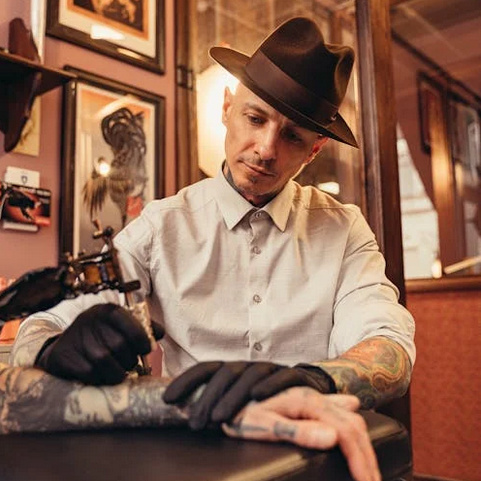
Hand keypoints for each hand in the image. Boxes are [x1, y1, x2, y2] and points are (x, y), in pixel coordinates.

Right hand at [34, 303, 163, 384]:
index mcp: (108, 311)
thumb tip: (160, 334)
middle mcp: (90, 320)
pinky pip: (89, 373)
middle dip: (129, 359)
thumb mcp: (120, 324)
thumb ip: (143, 327)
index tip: (145, 349)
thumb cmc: (102, 334)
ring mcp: (76, 338)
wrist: (65, 345)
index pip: (132, 325)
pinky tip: (102, 376)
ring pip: (105, 361)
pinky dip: (100, 379)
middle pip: (120, 346)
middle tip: (129, 363)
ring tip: (119, 372)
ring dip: (117, 372)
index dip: (143, 341)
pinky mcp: (65, 357)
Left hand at [162, 361, 335, 429]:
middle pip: (226, 373)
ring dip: (233, 395)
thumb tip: (186, 416)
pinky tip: (258, 396)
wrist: (311, 388)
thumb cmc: (269, 397)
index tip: (167, 399)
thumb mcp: (241, 399)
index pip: (206, 369)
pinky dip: (270, 385)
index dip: (186, 381)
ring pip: (250, 375)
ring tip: (219, 418)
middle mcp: (249, 366)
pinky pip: (284, 376)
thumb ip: (219, 403)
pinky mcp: (296, 376)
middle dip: (208, 397)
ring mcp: (272, 369)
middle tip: (195, 422)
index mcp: (234, 370)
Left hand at [222, 387, 380, 480]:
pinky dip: (353, 432)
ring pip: (350, 419)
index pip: (346, 431)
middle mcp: (314, 396)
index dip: (360, 460)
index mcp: (307, 400)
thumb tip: (333, 438)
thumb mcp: (264, 425)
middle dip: (368, 457)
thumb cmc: (241, 413)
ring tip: (369, 471)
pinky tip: (356, 436)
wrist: (227, 391)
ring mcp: (313, 398)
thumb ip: (297, 431)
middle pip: (353, 425)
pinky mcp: (309, 403)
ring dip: (363, 446)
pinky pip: (340, 415)